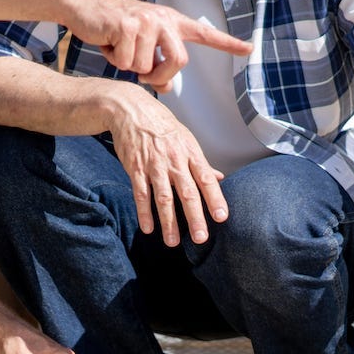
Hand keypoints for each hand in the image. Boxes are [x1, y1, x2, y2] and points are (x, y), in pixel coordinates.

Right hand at [65, 0, 249, 89]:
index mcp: (171, 22)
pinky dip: (114, 60)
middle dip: (160, 76)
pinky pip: (127, 62)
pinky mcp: (127, 26)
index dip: (228, 44)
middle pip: (179, 61)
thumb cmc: (112, 29)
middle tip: (143, 75)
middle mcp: (163, 19)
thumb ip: (156, 66)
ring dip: (130, 66)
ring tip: (119, 48)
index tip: (249, 49)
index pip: (205, 34)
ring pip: (147, 67)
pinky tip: (108, 43)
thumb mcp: (139, 47)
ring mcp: (147, 21)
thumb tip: (166, 88)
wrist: (84, 6)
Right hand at [108, 86, 225, 245]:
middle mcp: (174, 161)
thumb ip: (201, 163)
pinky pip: (140, 194)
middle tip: (200, 238)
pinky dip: (144, 212)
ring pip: (163, 198)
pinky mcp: (135, 168)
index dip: (215, 199)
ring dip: (168, 221)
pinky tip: (148, 228)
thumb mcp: (186, 140)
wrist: (131, 111)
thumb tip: (220, 178)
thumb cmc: (162, 127)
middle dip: (195, 217)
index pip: (206, 179)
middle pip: (187, 192)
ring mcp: (154, 165)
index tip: (222, 217)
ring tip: (172, 242)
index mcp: (190, 153)